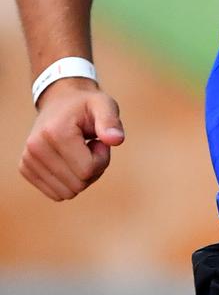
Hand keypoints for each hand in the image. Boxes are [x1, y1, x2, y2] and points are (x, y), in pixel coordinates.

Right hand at [19, 78, 124, 200]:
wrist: (60, 100)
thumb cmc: (86, 105)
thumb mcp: (104, 105)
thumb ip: (111, 122)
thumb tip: (116, 140)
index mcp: (55, 132)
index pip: (87, 170)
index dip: (102, 158)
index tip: (99, 141)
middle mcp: (36, 148)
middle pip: (77, 185)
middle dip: (92, 169)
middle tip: (90, 146)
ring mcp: (27, 160)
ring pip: (66, 193)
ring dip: (80, 177)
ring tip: (79, 152)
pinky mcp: (25, 169)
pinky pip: (55, 194)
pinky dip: (67, 182)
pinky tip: (68, 160)